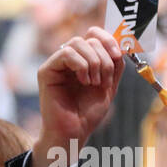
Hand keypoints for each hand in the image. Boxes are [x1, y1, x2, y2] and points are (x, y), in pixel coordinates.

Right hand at [33, 27, 124, 166]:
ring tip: (94, 83)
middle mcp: (70, 58)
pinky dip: (81, 65)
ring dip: (94, 63)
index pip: (94, 34)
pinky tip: (84, 81)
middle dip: (104, 58)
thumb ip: (114, 66)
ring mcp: (57, 63)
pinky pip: (66, 53)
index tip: (118, 55)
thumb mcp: (109, 86)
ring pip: (77, 43)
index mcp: (84, 59)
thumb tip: (120, 46)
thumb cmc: (89, 112)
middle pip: (89, 38)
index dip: (108, 39)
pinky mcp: (47, 70)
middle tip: (104, 80)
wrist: (75, 131)